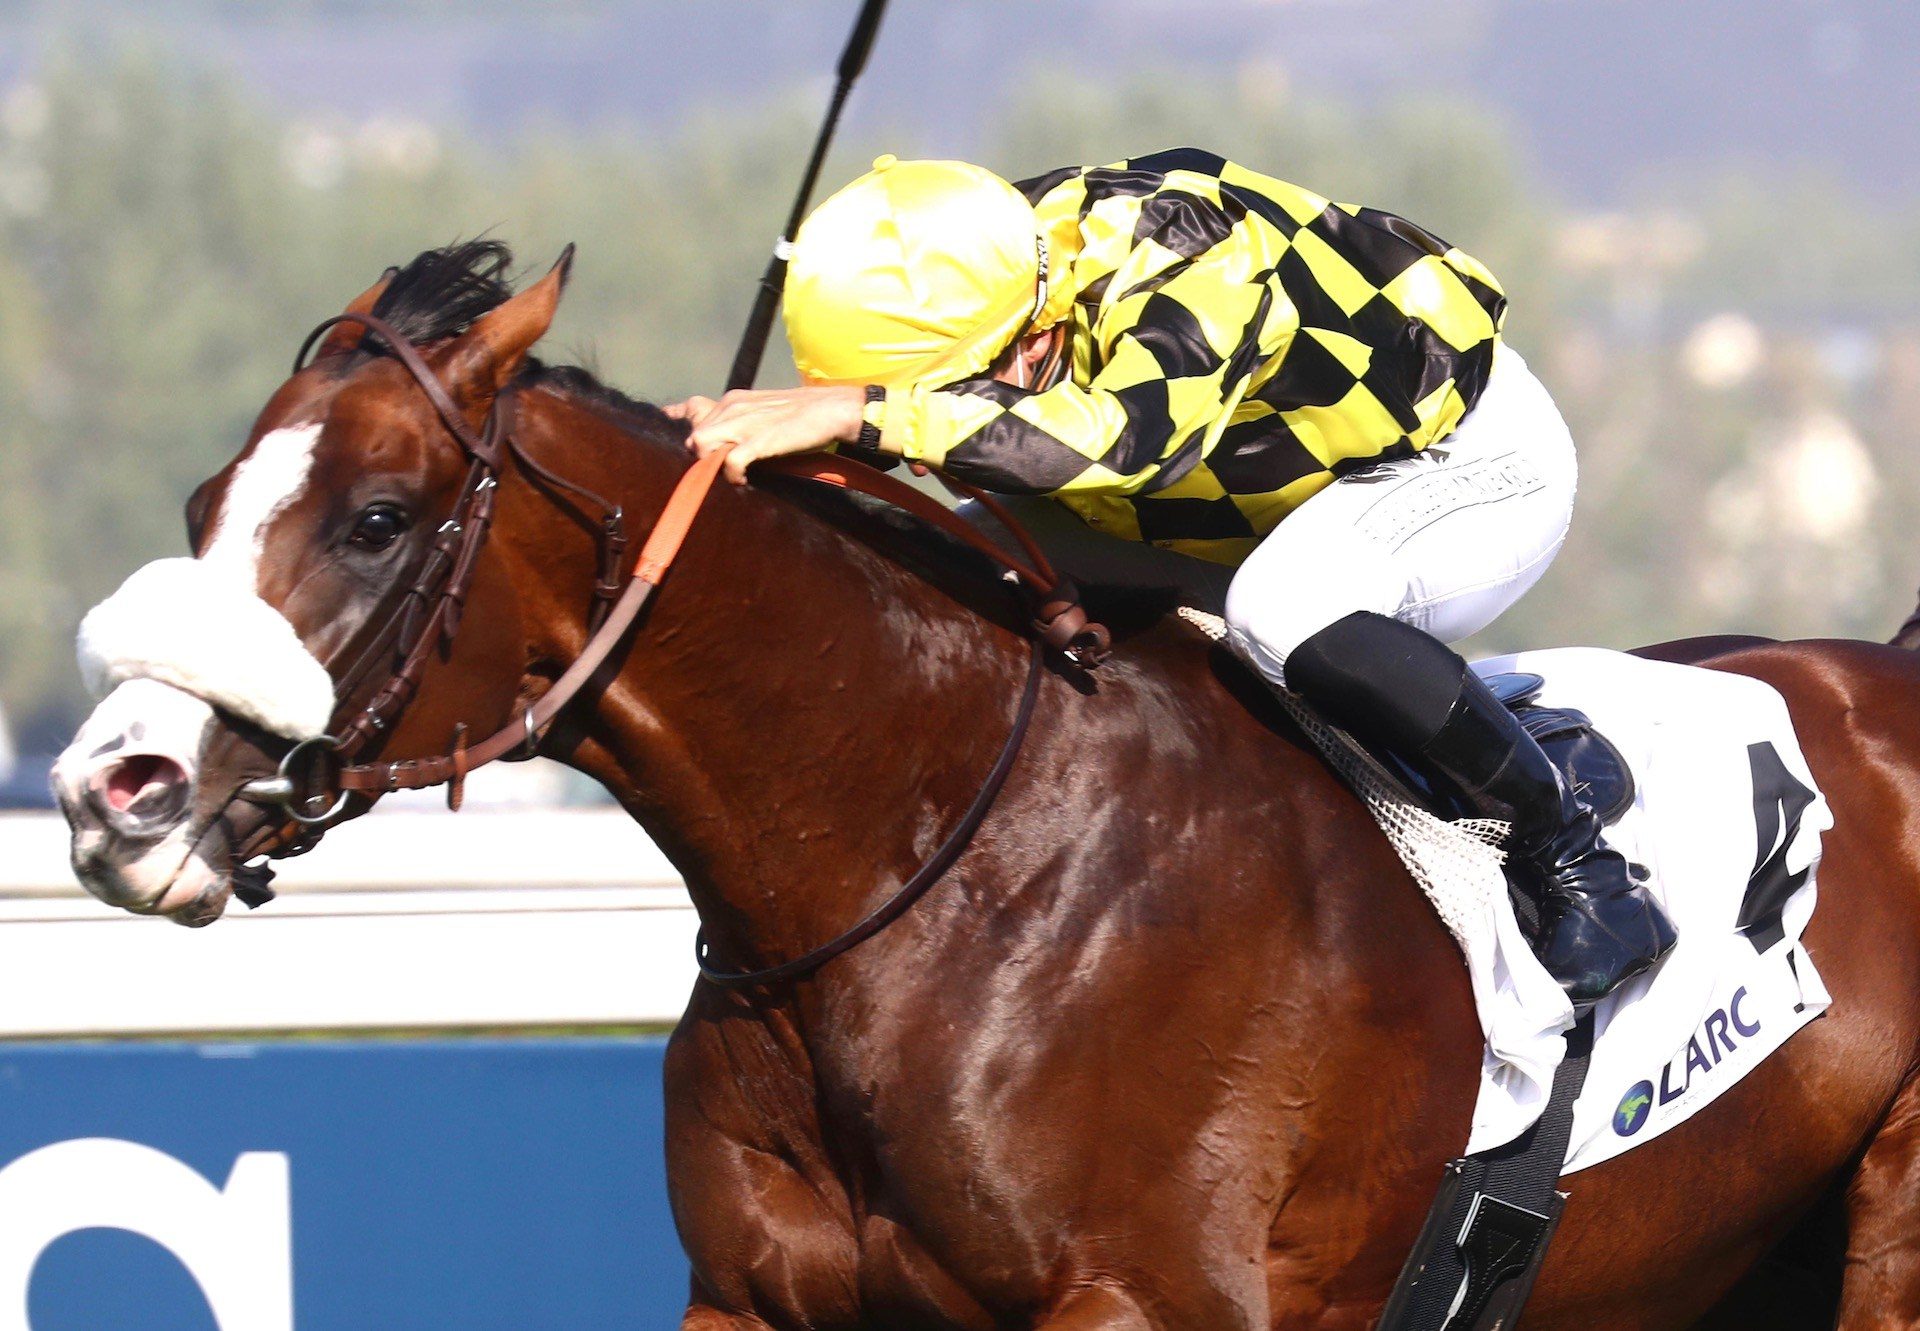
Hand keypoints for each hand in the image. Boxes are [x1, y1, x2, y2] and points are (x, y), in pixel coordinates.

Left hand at [664, 386, 865, 484]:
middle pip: (694, 434)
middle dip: (701, 456)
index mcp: (734, 400)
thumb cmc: (803, 416)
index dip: (678, 418)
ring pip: (703, 444)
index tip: (669, 424)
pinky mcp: (758, 439)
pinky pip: (729, 461)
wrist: (832, 409)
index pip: (693, 406)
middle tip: (721, 469)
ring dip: (711, 464)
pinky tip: (743, 480)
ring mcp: (744, 422)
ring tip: (732, 474)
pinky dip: (732, 475)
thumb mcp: (765, 412)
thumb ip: (743, 422)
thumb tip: (728, 443)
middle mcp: (733, 406)